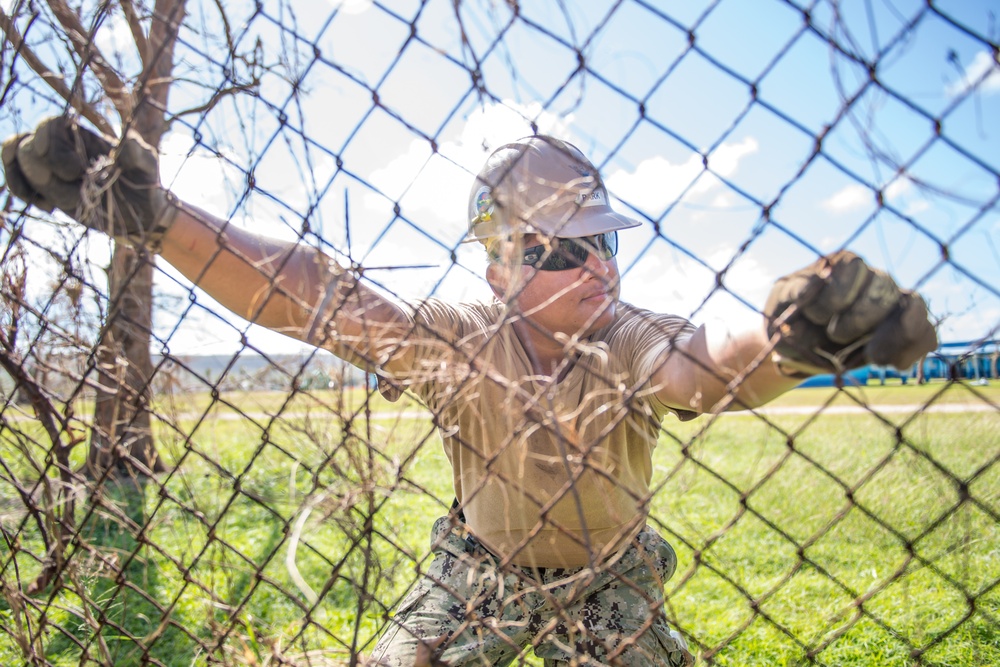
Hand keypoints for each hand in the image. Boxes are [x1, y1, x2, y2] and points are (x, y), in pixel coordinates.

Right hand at [2, 116, 176, 248]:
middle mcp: (62, 148)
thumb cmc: (146, 184)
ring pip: (17, 162)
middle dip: (41, 168)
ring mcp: (51, 168)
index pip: (50, 125)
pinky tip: (48, 207)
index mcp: (83, 136)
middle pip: (27, 145)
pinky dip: (23, 193)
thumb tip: (124, 147)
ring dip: (33, 184)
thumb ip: (137, 153)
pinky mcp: (47, 188)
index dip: (46, 139)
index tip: (69, 168)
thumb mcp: (148, 166)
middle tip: (73, 183)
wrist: (141, 214)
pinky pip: (18, 181)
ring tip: (60, 200)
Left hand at [764, 251, 937, 376]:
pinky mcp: (903, 330)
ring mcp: (893, 304)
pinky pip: (926, 333)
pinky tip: (894, 364)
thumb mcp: (781, 302)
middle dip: (860, 318)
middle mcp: (873, 278)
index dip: (837, 295)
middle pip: (884, 288)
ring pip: (911, 306)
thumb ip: (793, 292)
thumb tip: (811, 286)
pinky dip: (914, 349)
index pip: (855, 267)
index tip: (815, 316)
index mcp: (843, 265)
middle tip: (836, 337)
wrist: (799, 348)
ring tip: (873, 357)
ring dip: (894, 334)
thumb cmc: (789, 318)